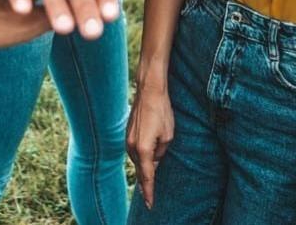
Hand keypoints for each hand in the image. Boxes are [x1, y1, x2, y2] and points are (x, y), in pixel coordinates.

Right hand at [126, 83, 173, 208]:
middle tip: (149, 197)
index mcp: (143, 149)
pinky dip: (140, 158)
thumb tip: (155, 159)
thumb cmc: (161, 112)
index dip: (149, 192)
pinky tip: (146, 159)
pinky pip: (134, 151)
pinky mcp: (127, 133)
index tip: (150, 204)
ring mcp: (128, 139)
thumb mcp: (168, 136)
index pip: (147, 177)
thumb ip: (161, 152)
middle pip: (140, 170)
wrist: (149, 91)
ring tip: (149, 179)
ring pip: (136, 160)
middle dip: (146, 182)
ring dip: (143, 168)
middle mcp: (132, 147)